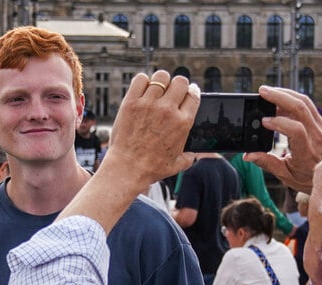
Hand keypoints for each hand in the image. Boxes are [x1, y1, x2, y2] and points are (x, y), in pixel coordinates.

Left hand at [60, 71, 198, 232]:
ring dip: (160, 82)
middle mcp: (168, 110)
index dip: (191, 92)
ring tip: (155, 91)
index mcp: (183, 122)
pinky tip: (142, 91)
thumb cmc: (152, 168)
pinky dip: (142, 82)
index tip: (186, 93)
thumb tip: (194, 152)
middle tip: (170, 93)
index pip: (193, 94)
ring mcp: (148, 105)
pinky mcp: (131, 103)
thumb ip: (190, 155)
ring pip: (161, 77)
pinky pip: (140, 79)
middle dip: (177, 85)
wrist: (127, 169)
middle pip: (180, 81)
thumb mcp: (178, 164)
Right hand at [245, 85, 321, 194]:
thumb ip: (267, 163)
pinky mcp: (321, 122)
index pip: (296, 130)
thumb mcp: (285, 174)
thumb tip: (248, 155)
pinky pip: (308, 104)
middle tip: (262, 91)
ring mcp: (321, 127)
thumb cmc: (306, 177)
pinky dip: (292, 98)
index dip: (279, 123)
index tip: (263, 121)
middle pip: (301, 108)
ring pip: (305, 102)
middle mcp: (317, 136)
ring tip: (268, 91)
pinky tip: (279, 98)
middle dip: (280, 97)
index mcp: (307, 152)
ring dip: (286, 93)